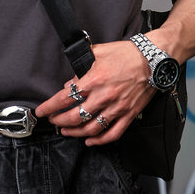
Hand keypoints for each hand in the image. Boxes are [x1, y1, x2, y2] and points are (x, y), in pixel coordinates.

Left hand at [35, 40, 153, 145]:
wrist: (153, 59)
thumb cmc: (127, 53)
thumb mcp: (98, 52)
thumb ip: (82, 65)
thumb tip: (70, 81)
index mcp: (94, 80)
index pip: (65, 98)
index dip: (50, 107)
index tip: (42, 111)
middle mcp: (104, 96)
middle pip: (75, 117)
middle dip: (59, 121)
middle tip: (53, 121)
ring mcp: (117, 108)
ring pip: (91, 129)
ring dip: (75, 133)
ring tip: (66, 132)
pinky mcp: (128, 115)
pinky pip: (112, 133)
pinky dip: (99, 141)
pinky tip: (90, 141)